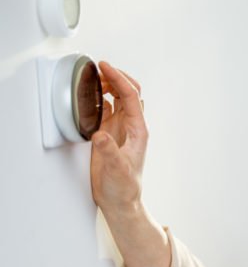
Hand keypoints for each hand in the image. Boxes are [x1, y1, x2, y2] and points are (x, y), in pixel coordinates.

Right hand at [90, 61, 147, 215]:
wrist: (120, 200)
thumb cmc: (124, 187)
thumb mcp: (117, 169)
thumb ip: (108, 151)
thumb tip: (100, 134)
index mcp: (138, 130)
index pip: (131, 96)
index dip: (118, 78)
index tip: (104, 66)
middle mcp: (132, 126)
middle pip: (129, 92)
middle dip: (116, 76)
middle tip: (98, 68)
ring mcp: (121, 129)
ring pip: (119, 99)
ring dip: (109, 85)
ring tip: (94, 78)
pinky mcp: (110, 134)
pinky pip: (108, 110)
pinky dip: (101, 98)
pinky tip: (91, 96)